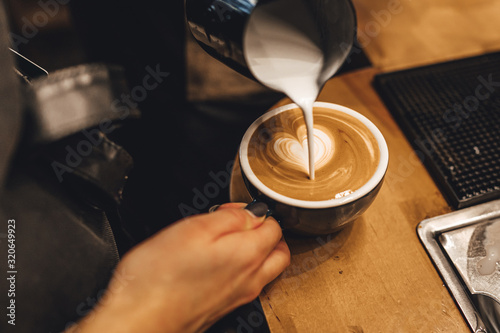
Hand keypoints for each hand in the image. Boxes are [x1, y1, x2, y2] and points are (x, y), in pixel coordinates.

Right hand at [70, 203, 289, 332]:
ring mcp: (240, 296)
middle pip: (279, 250)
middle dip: (265, 231)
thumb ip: (231, 217)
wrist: (140, 319)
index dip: (255, 210)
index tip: (231, 210)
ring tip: (225, 240)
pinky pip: (248, 282)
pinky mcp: (226, 306)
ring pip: (267, 268)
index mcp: (248, 255)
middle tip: (237, 222)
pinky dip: (242, 267)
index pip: (274, 226)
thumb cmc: (160, 277)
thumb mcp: (195, 228)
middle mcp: (251, 279)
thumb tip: (254, 212)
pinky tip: (215, 261)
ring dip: (256, 249)